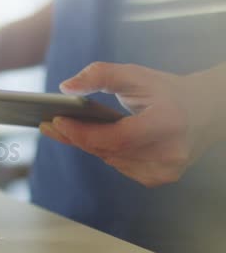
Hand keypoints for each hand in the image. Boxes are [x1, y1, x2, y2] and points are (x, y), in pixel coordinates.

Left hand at [39, 62, 221, 186]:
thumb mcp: (135, 74)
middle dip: (76, 136)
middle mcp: (170, 152)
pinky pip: (119, 165)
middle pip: (109, 150)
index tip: (55, 120)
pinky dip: (104, 151)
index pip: (118, 137)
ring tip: (61, 127)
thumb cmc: (166, 90)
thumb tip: (65, 87)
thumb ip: (100, 75)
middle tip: (48, 123)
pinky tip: (90, 138)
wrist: (205, 110)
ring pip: (111, 159)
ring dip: (87, 144)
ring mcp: (167, 169)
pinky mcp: (160, 177)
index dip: (83, 132)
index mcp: (168, 123)